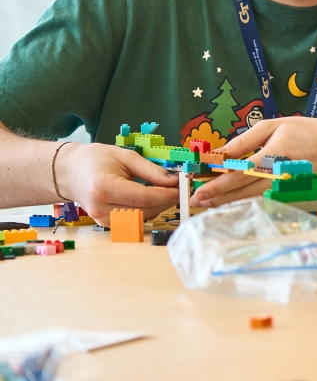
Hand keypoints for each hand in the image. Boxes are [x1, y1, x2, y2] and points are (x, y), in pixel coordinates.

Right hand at [56, 142, 179, 225]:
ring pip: (141, 218)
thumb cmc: (95, 159)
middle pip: (145, 211)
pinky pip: (133, 220)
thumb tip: (173, 180)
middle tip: (178, 188)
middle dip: (166, 200)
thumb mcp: (125, 156)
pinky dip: (147, 210)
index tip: (182, 188)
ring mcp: (101, 219)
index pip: (144, 197)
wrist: (69, 172)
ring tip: (166, 190)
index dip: (167, 194)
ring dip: (159, 206)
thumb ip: (151, 170)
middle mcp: (101, 208)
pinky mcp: (105, 224)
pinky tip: (152, 198)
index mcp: (104, 188)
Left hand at [192, 117, 316, 207]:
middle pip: (242, 190)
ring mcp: (283, 188)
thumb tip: (220, 154)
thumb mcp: (274, 126)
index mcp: (275, 155)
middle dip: (217, 196)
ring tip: (207, 202)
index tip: (199, 187)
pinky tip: (229, 200)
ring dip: (227, 201)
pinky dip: (243, 201)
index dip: (217, 182)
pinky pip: (260, 199)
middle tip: (195, 200)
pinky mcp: (286, 194)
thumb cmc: (304, 132)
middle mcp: (279, 176)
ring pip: (250, 198)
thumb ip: (245, 141)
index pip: (240, 173)